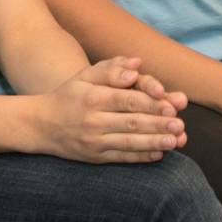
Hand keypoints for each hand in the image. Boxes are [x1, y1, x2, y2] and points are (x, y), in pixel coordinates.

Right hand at [28, 57, 186, 162]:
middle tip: (180, 124)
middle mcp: (93, 120)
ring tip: (175, 140)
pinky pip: (122, 157)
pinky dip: (141, 156)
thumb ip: (112, 69)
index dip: (151, 102)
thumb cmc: (68, 96)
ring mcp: (94, 141)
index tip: (172, 104)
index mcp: (93, 97)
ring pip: (129, 142)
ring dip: (154, 141)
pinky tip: (159, 153)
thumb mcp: (84, 76)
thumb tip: (137, 64)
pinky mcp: (95, 158)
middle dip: (159, 123)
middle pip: (132, 122)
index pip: (127, 99)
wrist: (40, 125)